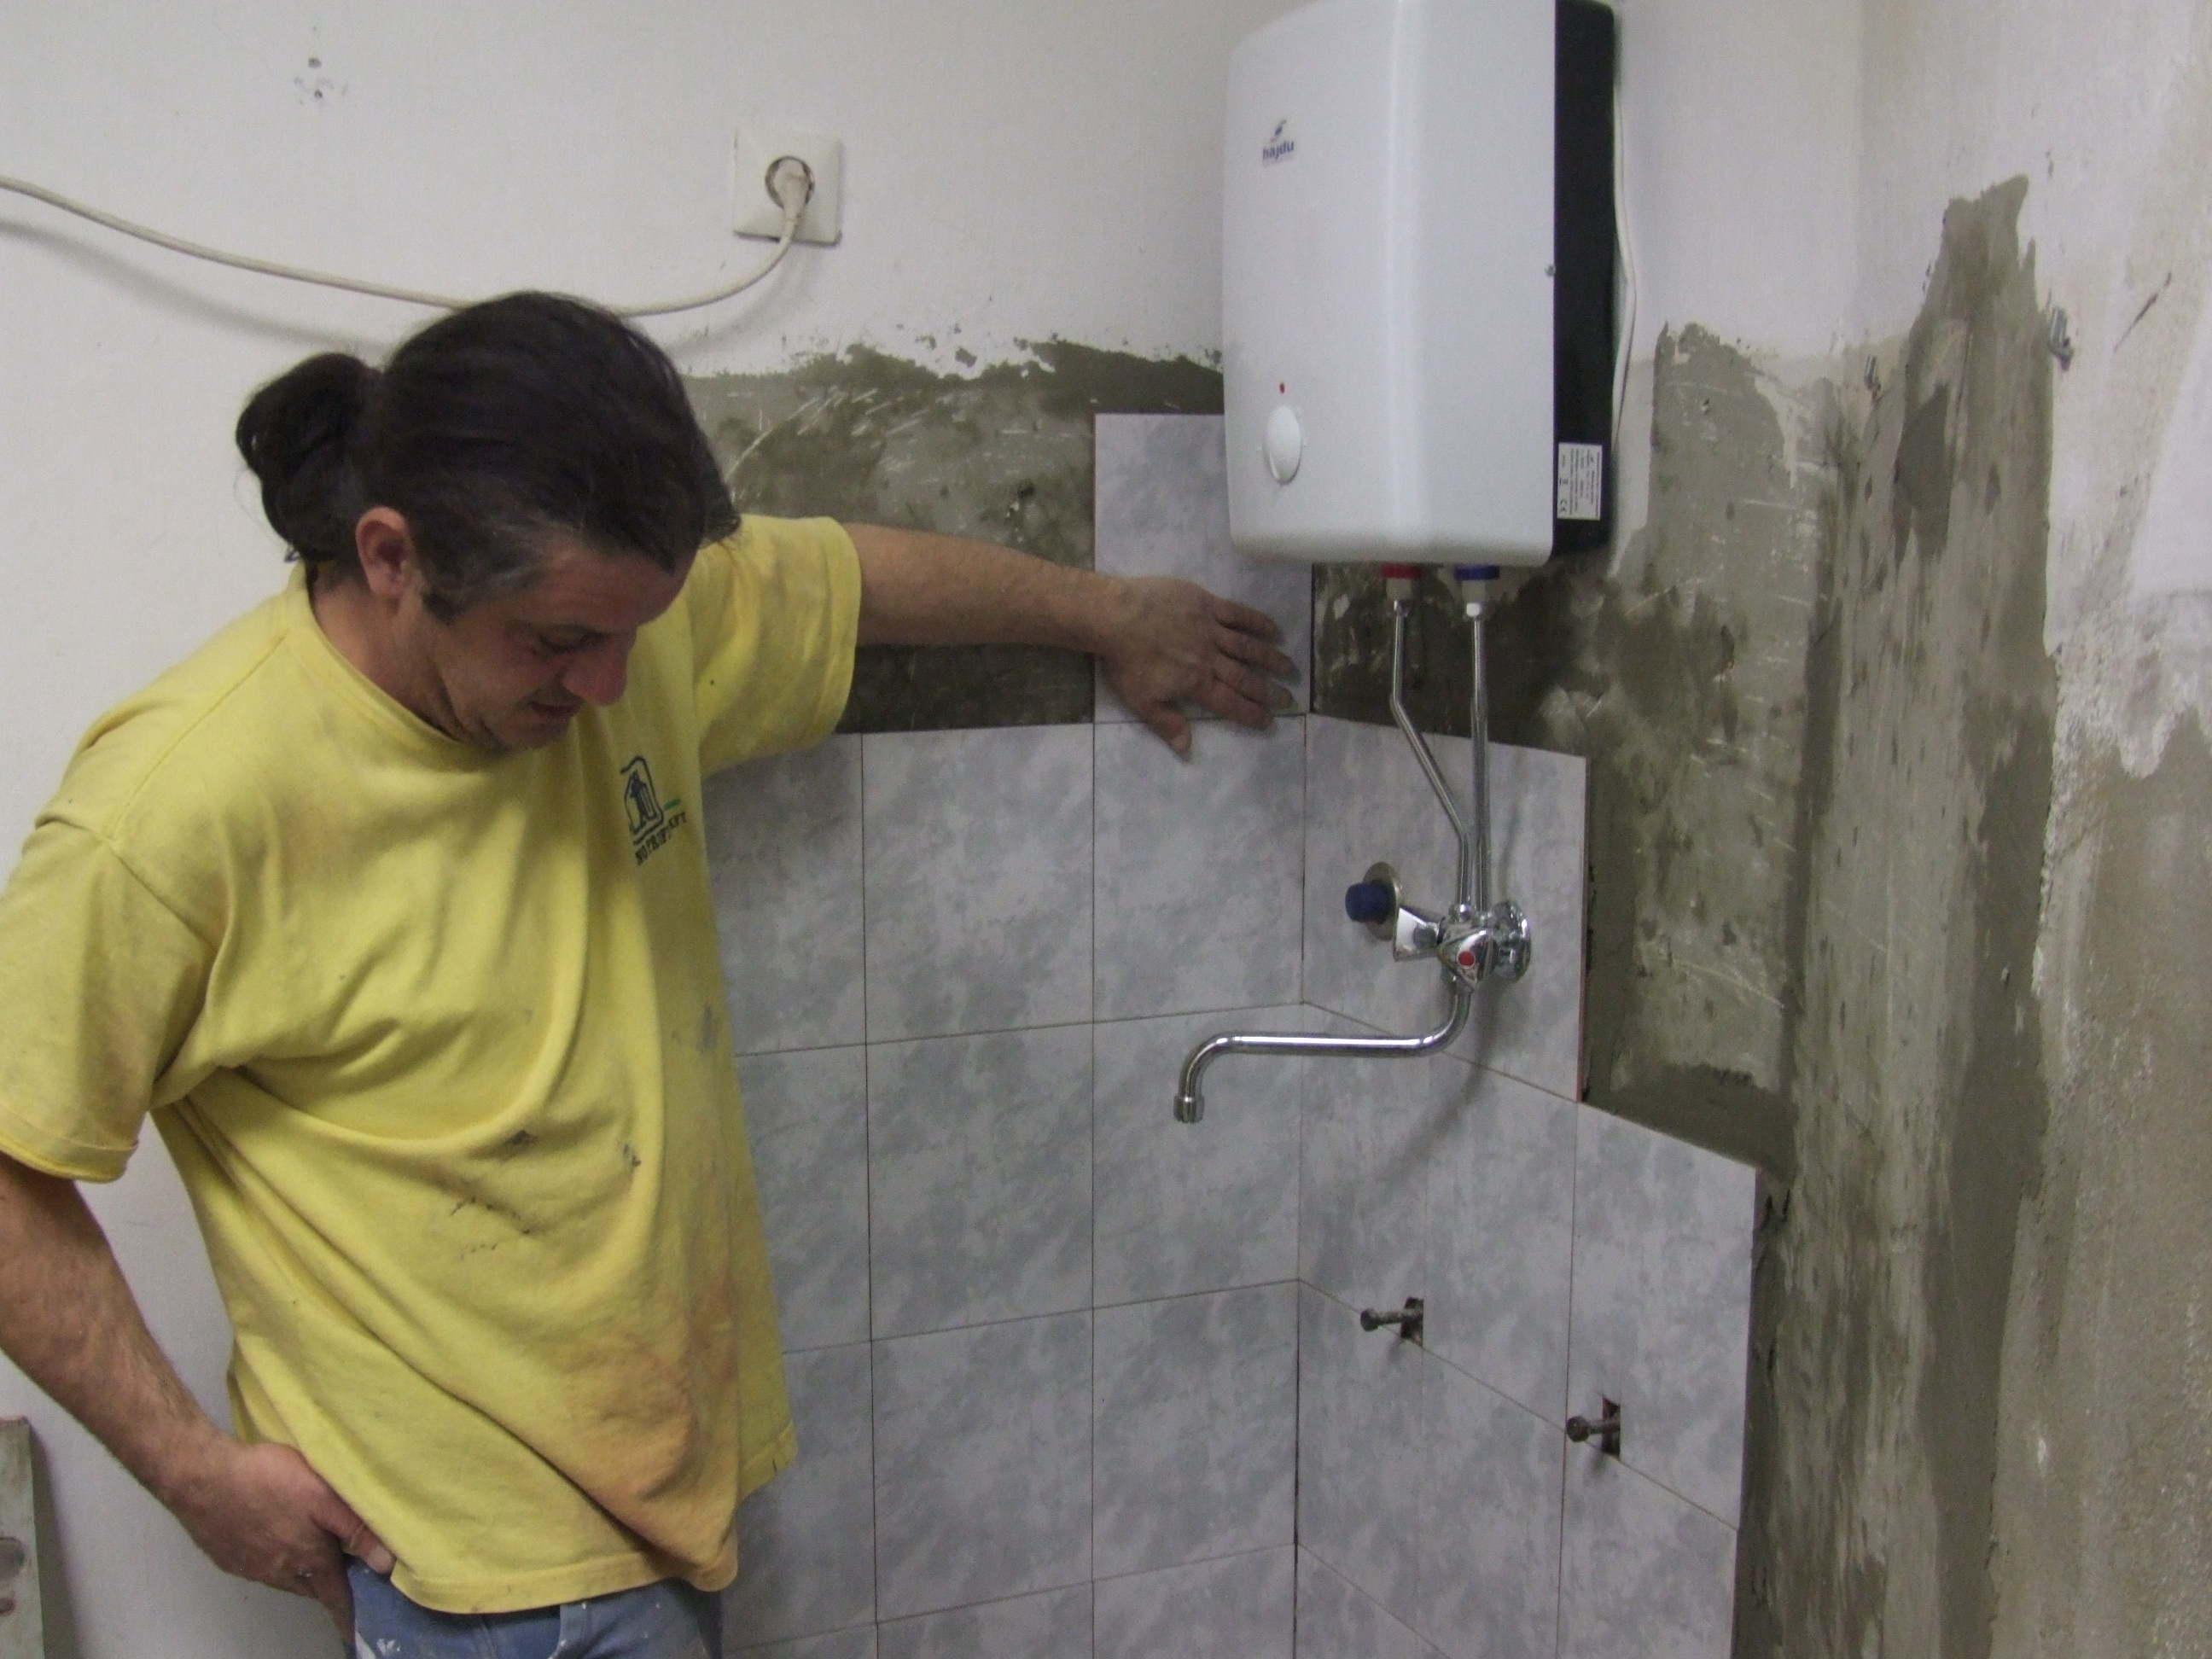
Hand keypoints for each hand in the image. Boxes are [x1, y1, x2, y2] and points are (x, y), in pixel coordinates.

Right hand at [166, 1436, 395, 1636]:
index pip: (336, 1596)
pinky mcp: (229, 1558)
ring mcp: (251, 1567)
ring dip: (302, 1572)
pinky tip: (276, 1542)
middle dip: (328, 1586)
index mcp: (309, 1560)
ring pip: (286, 1577)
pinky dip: (275, 1561)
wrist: (201, 1479)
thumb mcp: (323, 1495)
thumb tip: (386, 1564)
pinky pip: (260, 1567)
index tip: (354, 1630)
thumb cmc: (268, 1480)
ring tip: (314, 1557)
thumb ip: (355, 1528)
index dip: (348, 1613)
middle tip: (343, 1578)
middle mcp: (280, 1572)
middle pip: (312, 1587)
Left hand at [1098, 576, 1297, 754]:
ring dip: (1270, 658)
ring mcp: (1211, 630)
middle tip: (1288, 698)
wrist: (1116, 617)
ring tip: (1290, 667)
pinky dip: (1257, 622)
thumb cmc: (1126, 661)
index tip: (1270, 720)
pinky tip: (1274, 630)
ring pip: (1248, 647)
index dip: (1252, 713)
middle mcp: (1210, 659)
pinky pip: (1238, 614)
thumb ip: (1167, 724)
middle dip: (1268, 691)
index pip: (1230, 702)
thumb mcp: (1141, 701)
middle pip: (1245, 677)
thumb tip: (1187, 748)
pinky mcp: (1207, 605)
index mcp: (1196, 683)